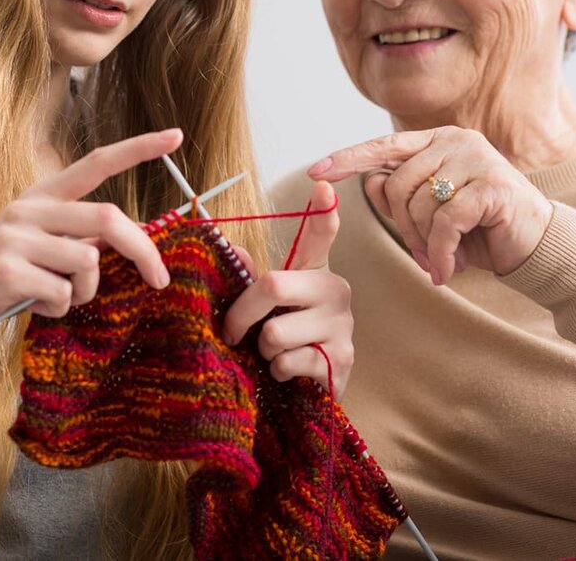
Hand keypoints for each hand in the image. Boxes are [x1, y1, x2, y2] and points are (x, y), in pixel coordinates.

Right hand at [0, 129, 180, 350]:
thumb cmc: (8, 280)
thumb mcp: (44, 248)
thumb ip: (81, 236)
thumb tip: (137, 238)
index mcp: (41, 196)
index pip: (95, 163)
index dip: (138, 148)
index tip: (176, 136)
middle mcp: (27, 208)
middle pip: (107, 217)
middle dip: (142, 250)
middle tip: (160, 279)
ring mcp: (14, 237)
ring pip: (88, 262)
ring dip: (84, 291)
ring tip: (54, 296)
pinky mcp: (6, 271)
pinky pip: (63, 294)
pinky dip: (59, 309)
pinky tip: (31, 306)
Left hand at [221, 181, 353, 394]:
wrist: (310, 391)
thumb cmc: (285, 340)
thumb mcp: (266, 308)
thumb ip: (250, 280)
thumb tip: (234, 250)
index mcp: (314, 271)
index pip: (321, 235)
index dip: (322, 211)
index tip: (321, 184)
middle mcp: (335, 290)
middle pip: (273, 284)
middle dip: (242, 314)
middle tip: (233, 331)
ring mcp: (342, 325)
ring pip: (275, 332)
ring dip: (263, 349)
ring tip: (275, 353)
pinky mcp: (341, 360)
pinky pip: (287, 361)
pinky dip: (277, 371)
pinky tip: (289, 371)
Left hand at [308, 126, 552, 283]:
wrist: (538, 246)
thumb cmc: (481, 229)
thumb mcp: (432, 212)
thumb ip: (400, 193)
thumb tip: (369, 183)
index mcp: (438, 140)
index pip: (383, 147)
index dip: (348, 160)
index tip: (315, 172)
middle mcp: (456, 140)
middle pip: (397, 184)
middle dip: (402, 227)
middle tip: (421, 254)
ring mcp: (477, 159)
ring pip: (419, 204)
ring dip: (424, 243)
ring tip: (442, 259)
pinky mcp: (493, 186)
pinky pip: (445, 222)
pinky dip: (440, 252)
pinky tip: (449, 268)